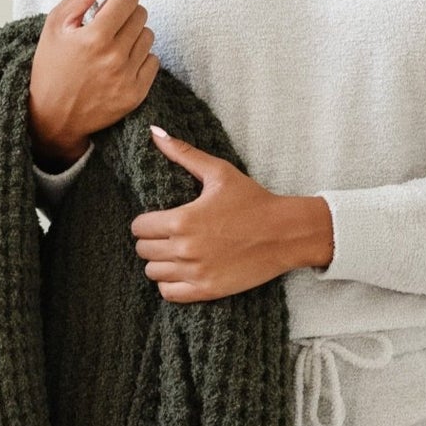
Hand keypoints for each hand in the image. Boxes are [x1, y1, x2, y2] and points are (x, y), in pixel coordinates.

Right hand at [29, 0, 158, 167]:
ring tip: (111, 49)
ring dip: (133, 37)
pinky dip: (139, 59)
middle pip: (142, 15)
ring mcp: (128, 78)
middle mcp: (115, 58)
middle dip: (125, 17)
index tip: (102, 12)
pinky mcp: (136, 95)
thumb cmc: (51, 65)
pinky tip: (119, 66)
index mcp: (95, 36)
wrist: (53, 116)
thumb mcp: (57, 23)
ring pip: (149, 37)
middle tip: (106, 30)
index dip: (116, 1)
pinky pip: (153, 61)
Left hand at [131, 127, 334, 301]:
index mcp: (182, 220)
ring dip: (160, 263)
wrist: (286, 233)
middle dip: (152, 241)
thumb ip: (183, 153)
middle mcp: (185, 249)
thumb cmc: (253, 200)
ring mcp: (196, 272)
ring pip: (153, 273)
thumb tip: (154, 132)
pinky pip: (169, 293)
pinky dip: (170, 283)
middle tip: (168, 235)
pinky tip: (182, 272)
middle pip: (143, 250)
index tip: (159, 220)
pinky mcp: (207, 290)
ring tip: (175, 253)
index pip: (139, 227)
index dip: (145, 222)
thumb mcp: (219, 172)